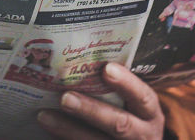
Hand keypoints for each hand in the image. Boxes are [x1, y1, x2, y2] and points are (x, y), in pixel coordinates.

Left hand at [37, 62, 164, 139]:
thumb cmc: (131, 118)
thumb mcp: (134, 106)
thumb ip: (116, 89)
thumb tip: (81, 62)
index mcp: (150, 115)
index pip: (142, 97)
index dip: (127, 84)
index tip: (107, 69)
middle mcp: (142, 135)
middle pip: (119, 124)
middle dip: (91, 111)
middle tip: (65, 97)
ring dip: (68, 129)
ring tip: (44, 115)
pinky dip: (64, 139)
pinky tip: (47, 129)